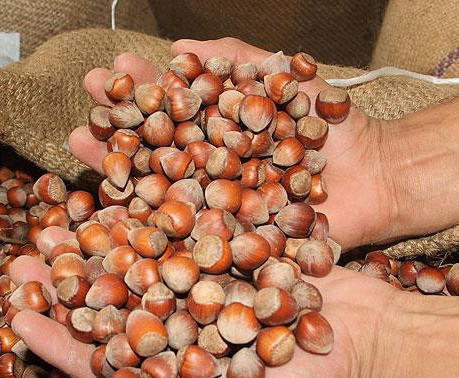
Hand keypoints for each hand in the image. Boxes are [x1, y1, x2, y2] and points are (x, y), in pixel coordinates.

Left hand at [11, 244, 401, 377]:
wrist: (369, 338)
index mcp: (171, 373)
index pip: (102, 361)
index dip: (57, 340)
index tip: (16, 315)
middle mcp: (177, 326)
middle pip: (110, 304)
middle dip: (66, 281)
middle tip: (24, 255)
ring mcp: (199, 285)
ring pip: (136, 260)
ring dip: (95, 240)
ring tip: (57, 215)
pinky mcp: (225, 249)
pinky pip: (178, 227)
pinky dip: (147, 208)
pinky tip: (118, 188)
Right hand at [67, 38, 405, 249]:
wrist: (381, 179)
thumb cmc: (337, 130)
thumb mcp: (288, 82)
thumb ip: (241, 63)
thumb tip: (182, 46)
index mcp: (222, 136)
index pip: (170, 111)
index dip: (140, 93)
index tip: (108, 71)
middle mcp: (212, 174)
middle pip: (154, 152)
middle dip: (117, 129)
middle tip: (81, 106)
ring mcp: (220, 212)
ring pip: (158, 195)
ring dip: (117, 173)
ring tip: (77, 145)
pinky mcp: (232, 250)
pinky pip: (185, 243)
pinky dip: (147, 233)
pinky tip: (108, 216)